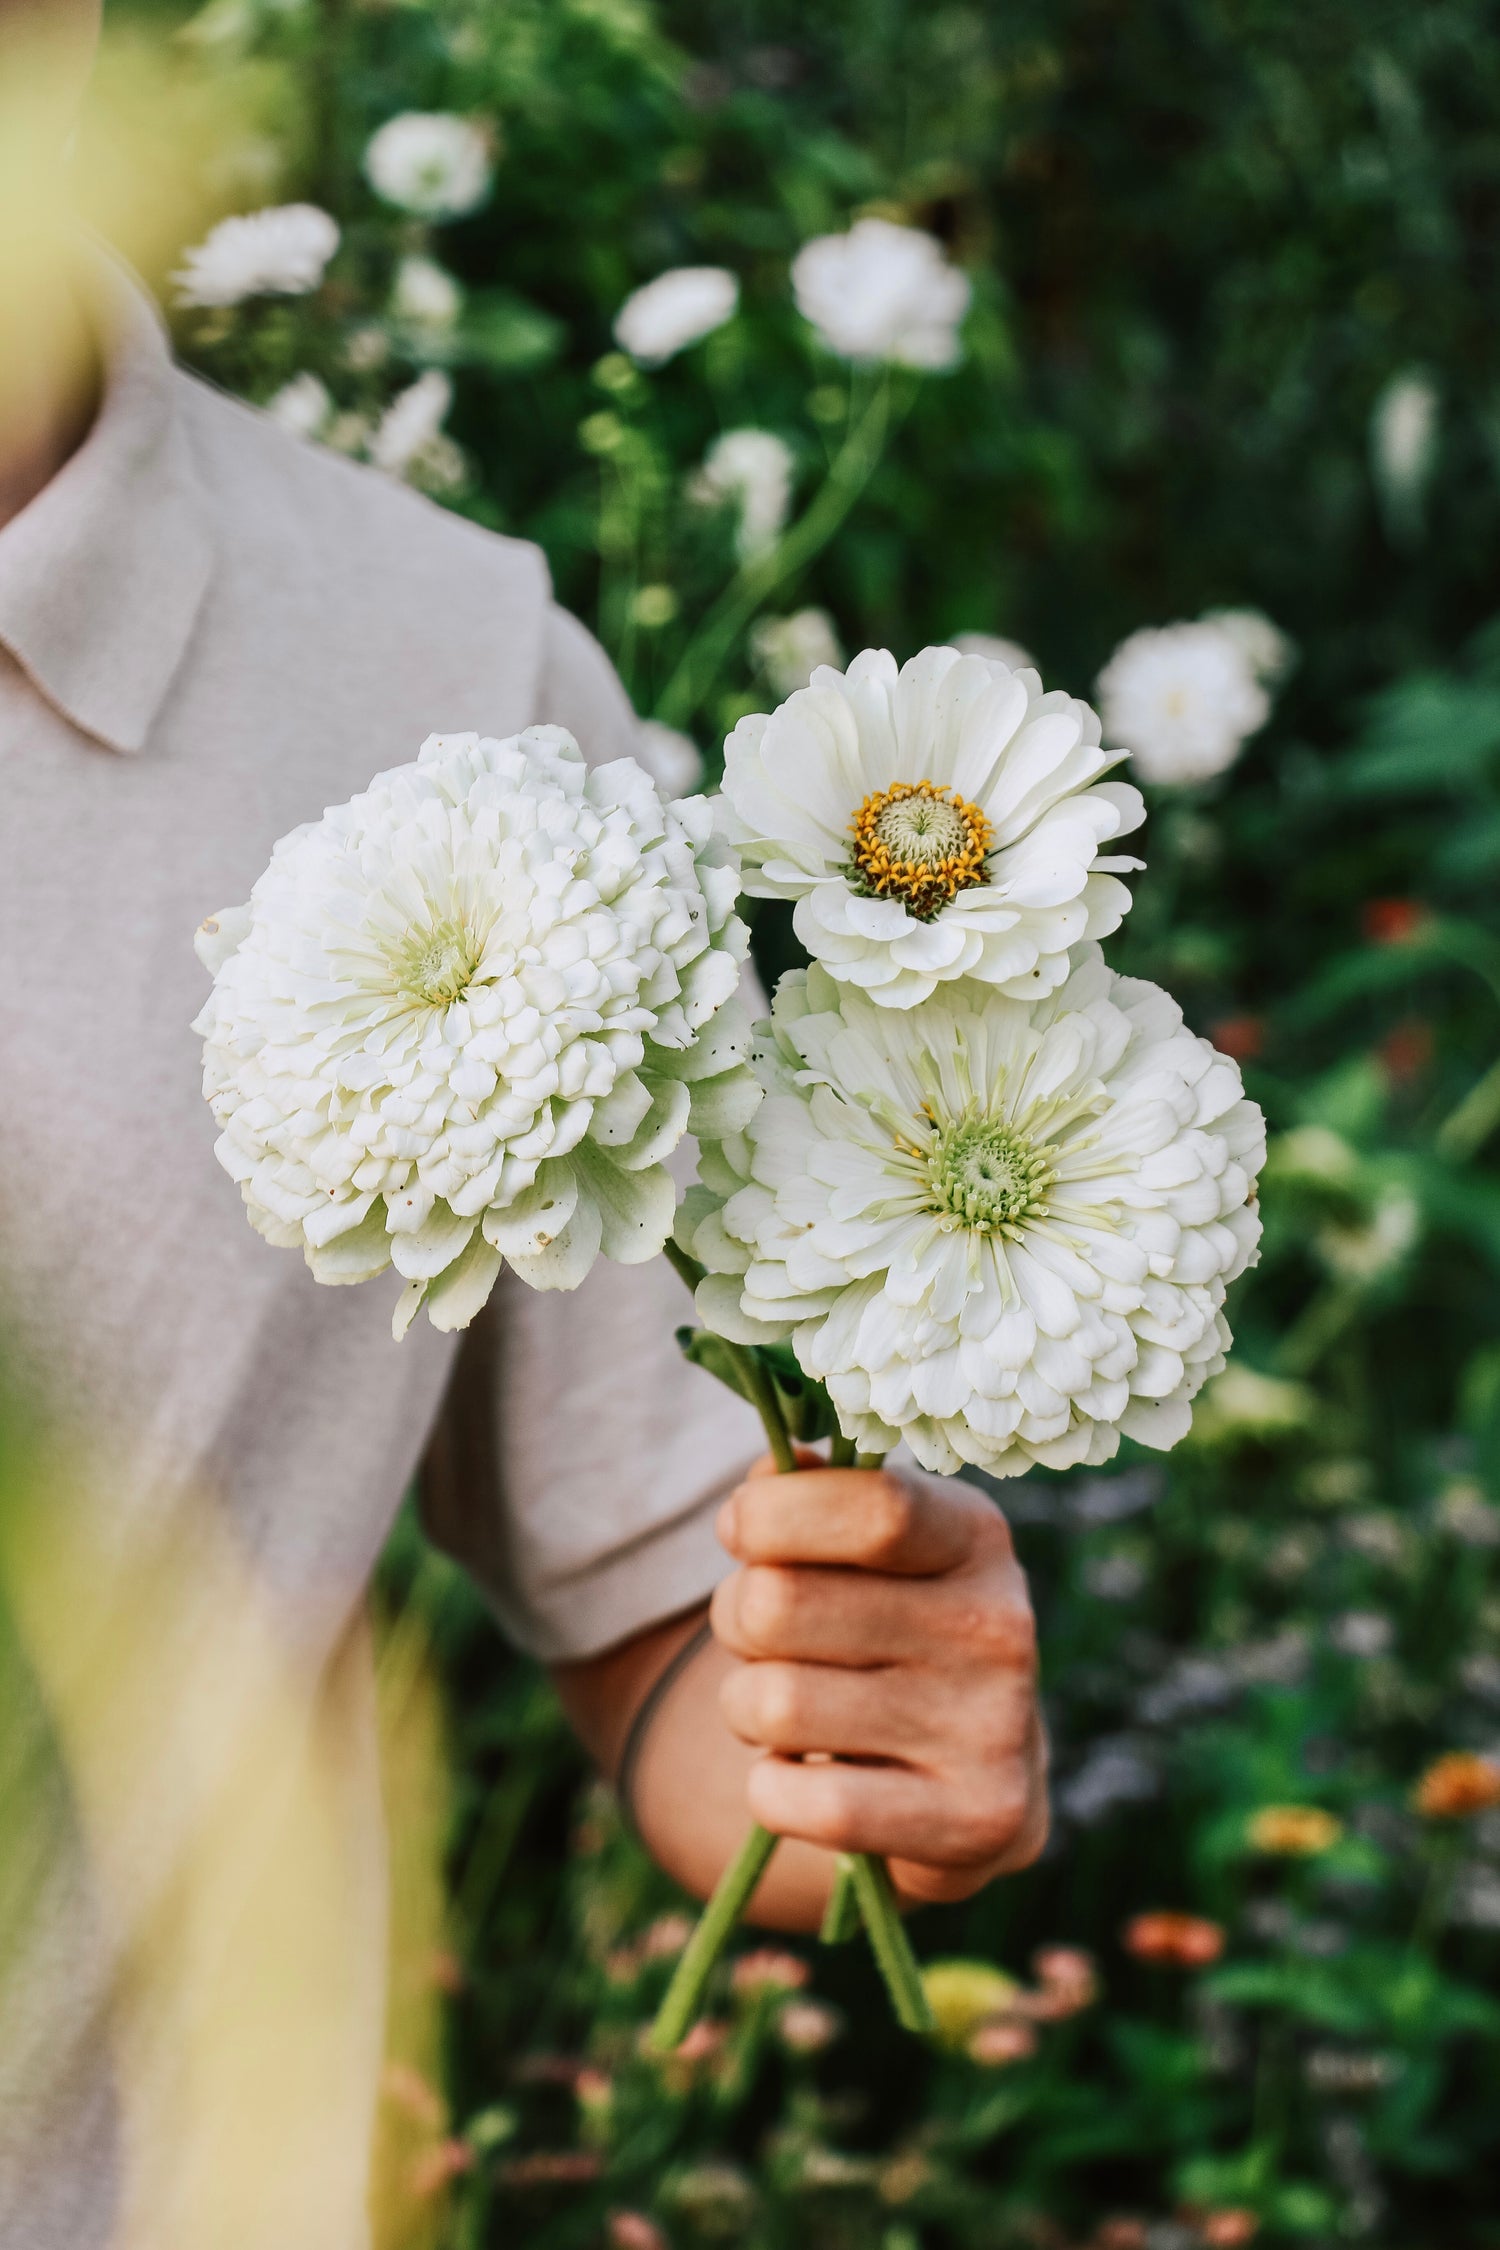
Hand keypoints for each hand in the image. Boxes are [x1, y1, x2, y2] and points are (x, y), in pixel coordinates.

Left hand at [710, 1452, 1047, 1904]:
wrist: (971, 1776)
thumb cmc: (888, 1628)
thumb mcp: (868, 1546)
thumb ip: (809, 1493)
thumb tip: (764, 1479)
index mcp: (975, 1535)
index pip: (870, 1507)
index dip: (770, 1515)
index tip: (739, 1530)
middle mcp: (998, 1626)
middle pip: (780, 1604)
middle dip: (737, 1618)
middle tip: (763, 1637)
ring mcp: (993, 1729)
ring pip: (772, 1704)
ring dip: (746, 1707)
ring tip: (789, 1706)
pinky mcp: (974, 1823)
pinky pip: (796, 1799)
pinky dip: (770, 1790)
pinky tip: (805, 1776)